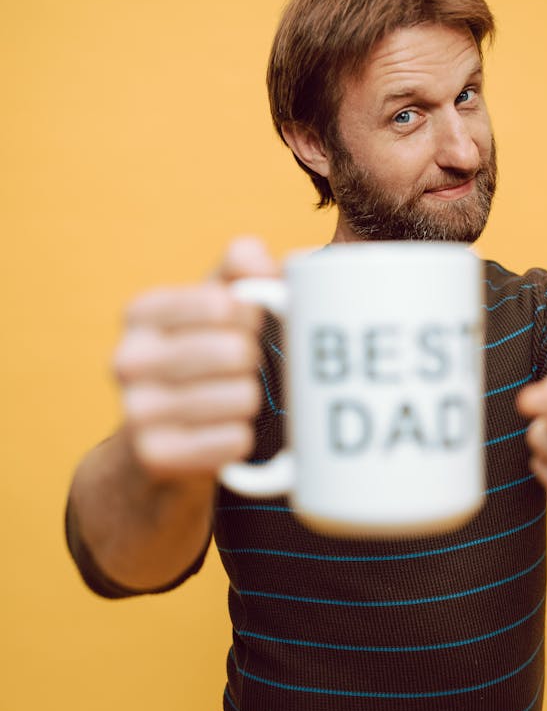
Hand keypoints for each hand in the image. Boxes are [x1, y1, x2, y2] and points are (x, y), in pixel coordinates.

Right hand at [113, 236, 278, 479]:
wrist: (153, 447)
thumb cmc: (198, 365)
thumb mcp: (213, 312)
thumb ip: (239, 273)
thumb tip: (253, 255)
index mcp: (141, 313)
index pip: (223, 303)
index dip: (253, 316)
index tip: (248, 325)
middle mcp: (127, 358)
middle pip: (236, 351)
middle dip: (255, 363)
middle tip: (243, 371)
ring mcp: (135, 410)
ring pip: (242, 397)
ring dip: (251, 403)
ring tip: (232, 404)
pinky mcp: (154, 455)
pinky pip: (234, 440)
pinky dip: (242, 439)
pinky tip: (225, 435)